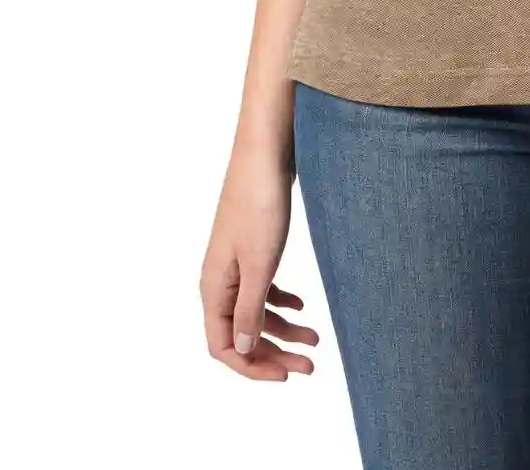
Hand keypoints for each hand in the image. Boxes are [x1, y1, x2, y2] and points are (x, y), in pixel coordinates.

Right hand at [200, 149, 318, 380]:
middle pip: (242, 334)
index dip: (252, 367)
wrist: (265, 153)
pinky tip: (301, 305)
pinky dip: (280, 301)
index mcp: (214, 288)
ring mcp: (235, 264)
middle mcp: (220, 280)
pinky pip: (261, 288)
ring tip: (315, 339)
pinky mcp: (252, 248)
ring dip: (282, 329)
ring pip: (255, 311)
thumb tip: (243, 349)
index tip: (286, 375)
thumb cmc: (259, 204)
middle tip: (309, 364)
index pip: (224, 346)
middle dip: (273, 353)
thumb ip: (250, 308)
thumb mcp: (260, 263)